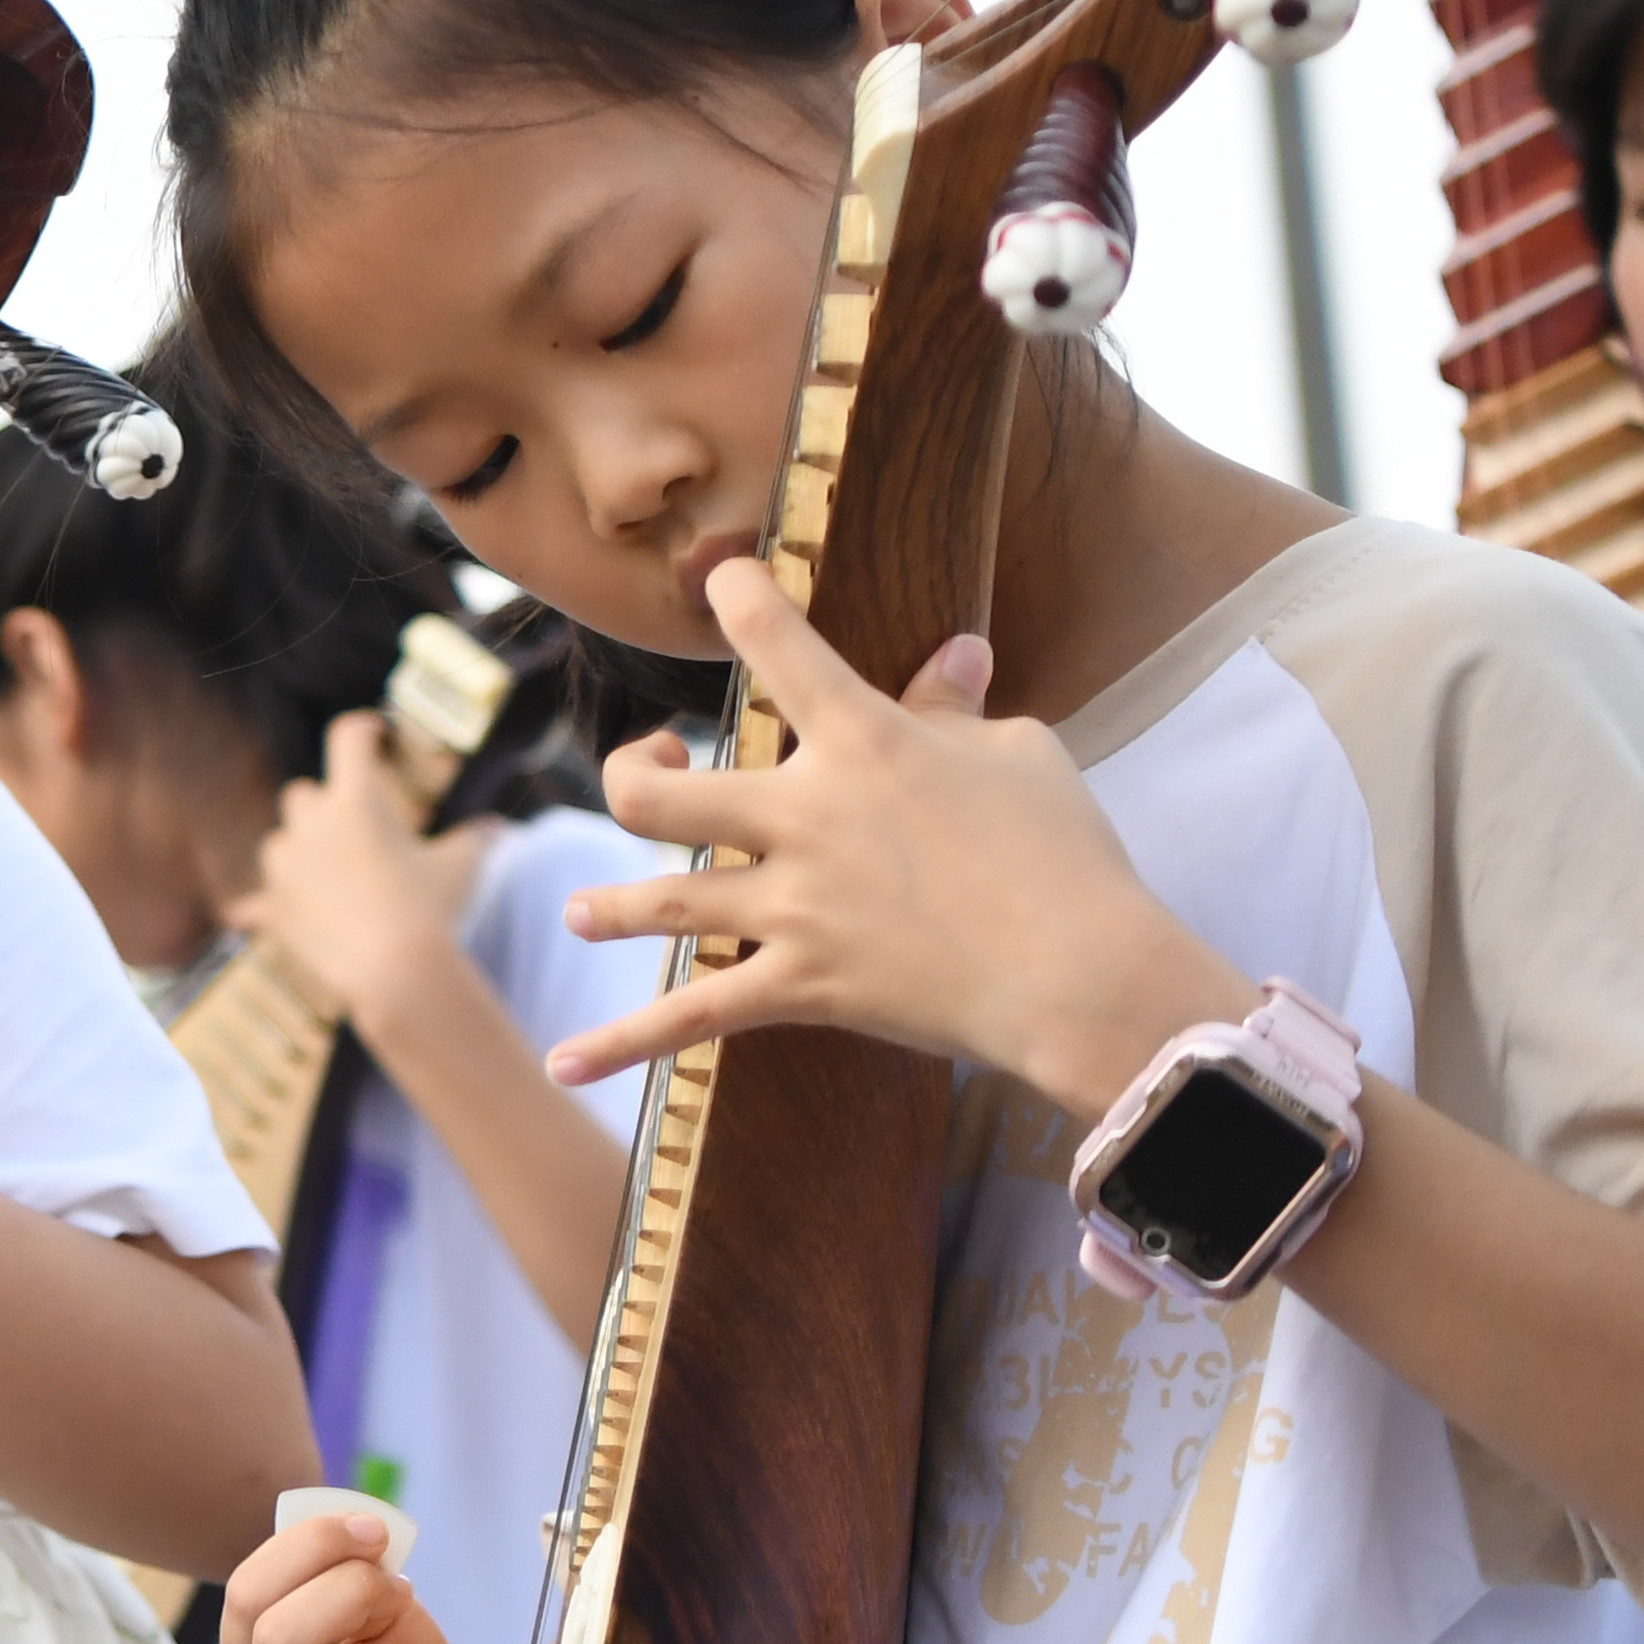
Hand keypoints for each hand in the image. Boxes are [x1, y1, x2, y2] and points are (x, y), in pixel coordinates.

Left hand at [239, 716, 492, 1031]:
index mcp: (356, 799)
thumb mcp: (461, 866)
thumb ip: (472, 838)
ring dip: (296, 849)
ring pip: (277, 842)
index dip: (361, 728)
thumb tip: (493, 827)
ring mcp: (286, 866)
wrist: (392, 970)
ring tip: (324, 871)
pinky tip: (242, 914)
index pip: (348, 739)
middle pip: (302, 793)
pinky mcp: (274, 908)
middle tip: (352, 824)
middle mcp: (311, 823)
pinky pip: (252, 904)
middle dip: (322, 802)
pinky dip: (255, 907)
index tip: (374, 733)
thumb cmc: (430, 908)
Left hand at [546, 560, 1247, 1116]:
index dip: (740, 596)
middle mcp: (805, 817)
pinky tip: (560, 1066)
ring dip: (610, 908)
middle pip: (658, 793)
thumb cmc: (1067, 857)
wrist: (1083, 976)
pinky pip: (692, 1019)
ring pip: (659, 900)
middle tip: (655, 771)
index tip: (720, 578)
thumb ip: (961, 709)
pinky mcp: (802, 985)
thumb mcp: (1021, 758)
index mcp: (864, 740)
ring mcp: (794, 905)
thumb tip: (957, 652)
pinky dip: (621, 1045)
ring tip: (582, 912)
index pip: (778, 643)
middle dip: (632, 775)